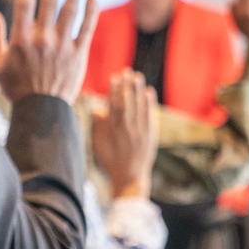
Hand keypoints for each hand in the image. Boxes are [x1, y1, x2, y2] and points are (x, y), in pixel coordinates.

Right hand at [0, 0, 98, 102]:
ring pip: (71, 11)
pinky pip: (87, 28)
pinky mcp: (79, 54)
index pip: (25, 4)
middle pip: (50, 2)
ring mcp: (63, 46)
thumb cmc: (16, 86)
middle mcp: (42, 39)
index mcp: (21, 40)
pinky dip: (91, 11)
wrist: (42, 110)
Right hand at [91, 71, 158, 198]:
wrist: (129, 177)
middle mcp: (127, 127)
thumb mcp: (98, 143)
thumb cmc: (110, 160)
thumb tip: (98, 109)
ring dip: (138, 90)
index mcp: (112, 128)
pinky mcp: (150, 134)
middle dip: (127, 85)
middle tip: (127, 71)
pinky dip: (150, 103)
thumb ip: (98, 126)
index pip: (114, 104)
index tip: (114, 77)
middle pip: (127, 102)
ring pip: (139, 106)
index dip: (114, 89)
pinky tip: (149, 92)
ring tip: (137, 76)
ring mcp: (140, 130)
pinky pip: (150, 115)